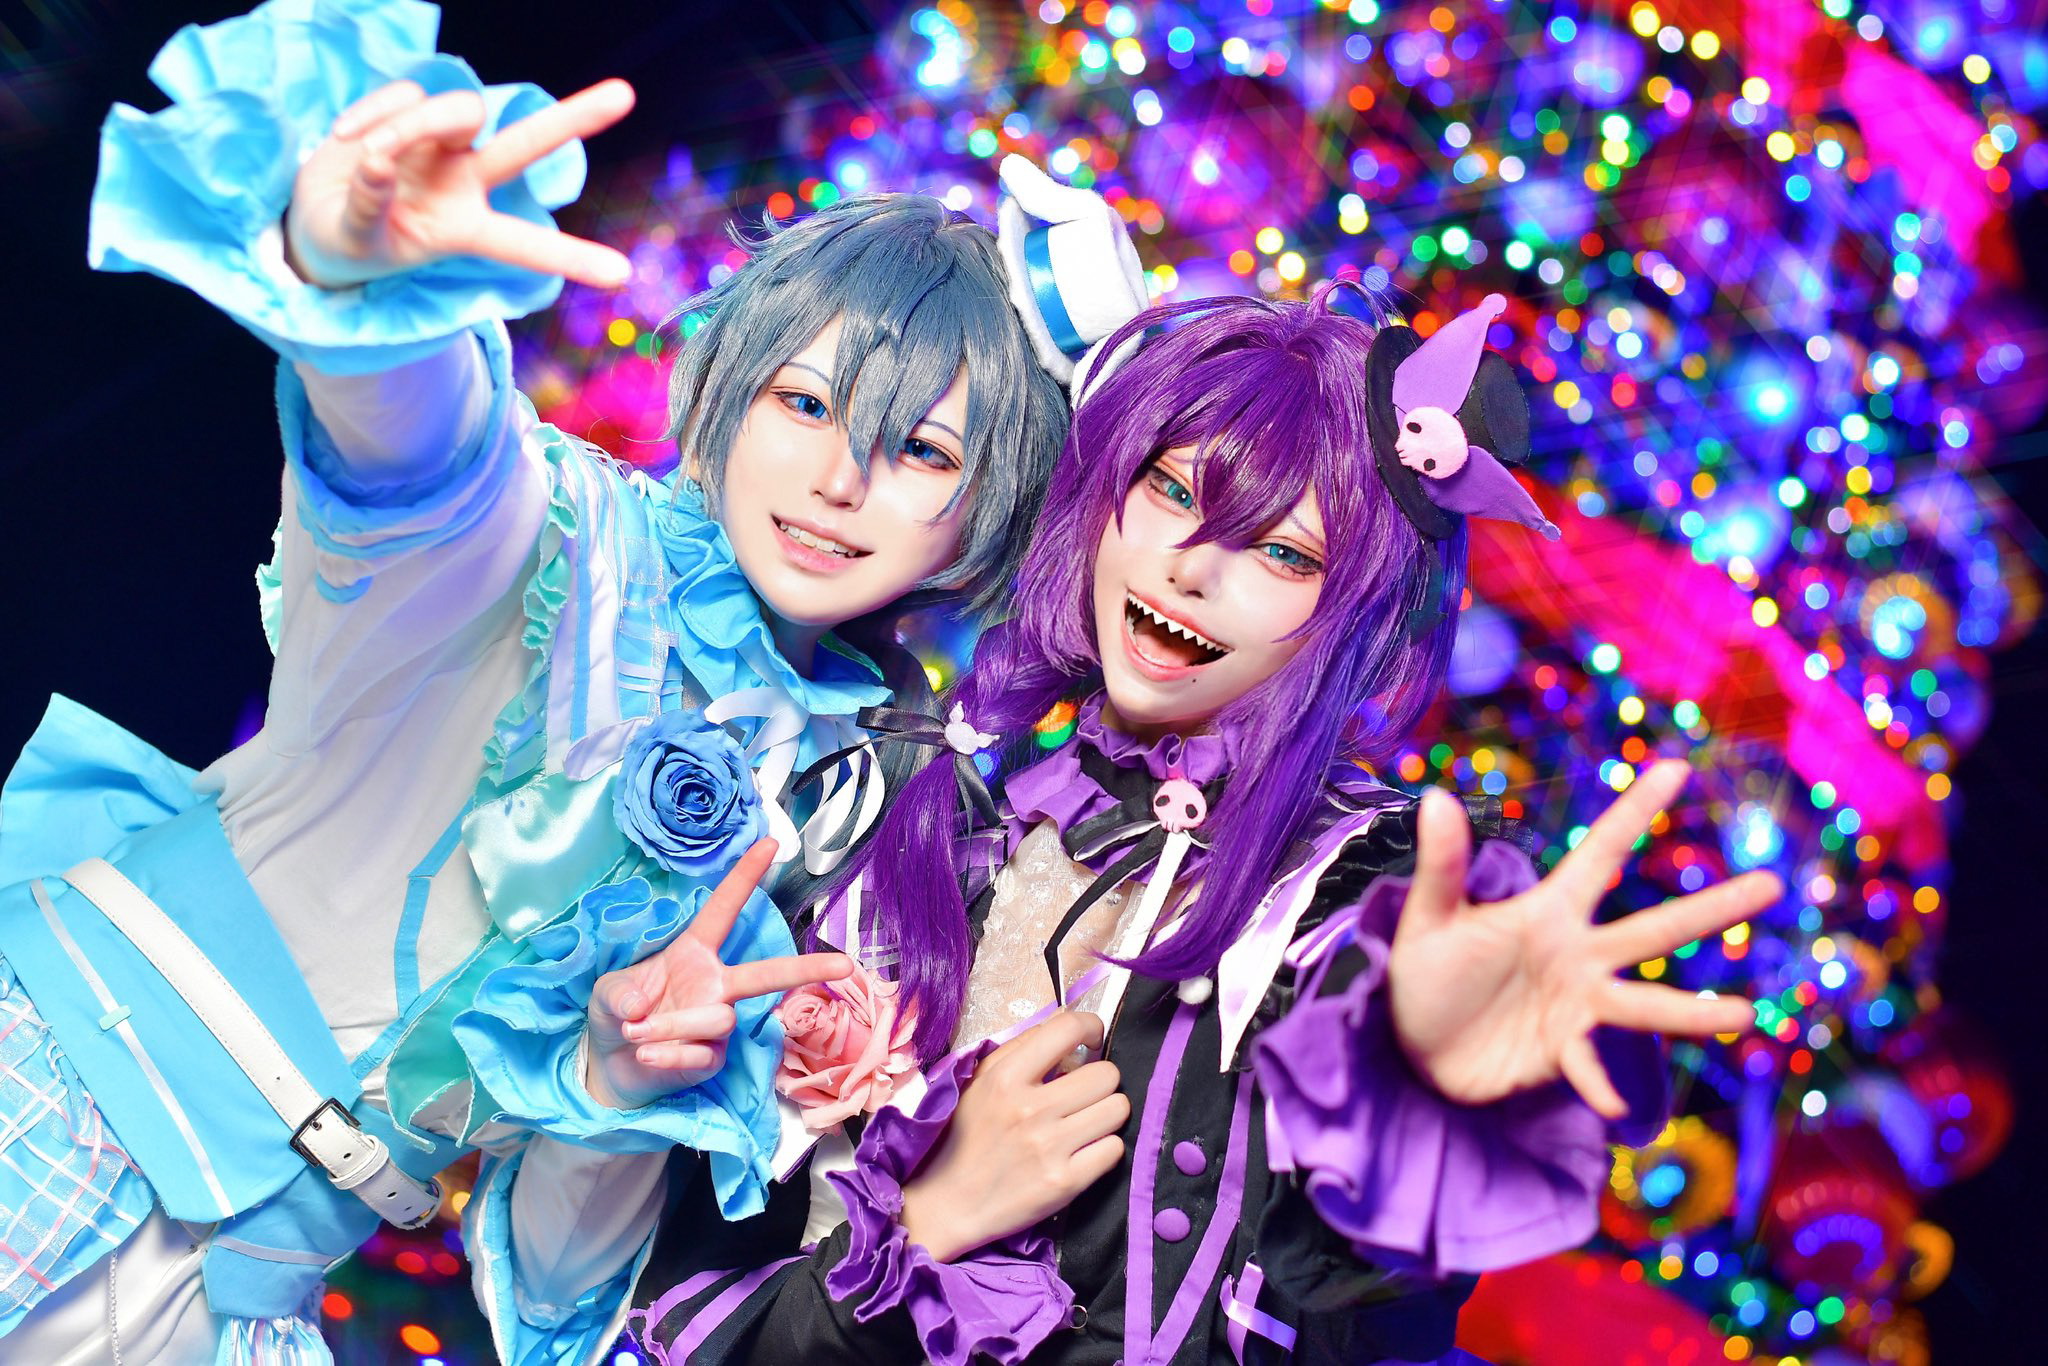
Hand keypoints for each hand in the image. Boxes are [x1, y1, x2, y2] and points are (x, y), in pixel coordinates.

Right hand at [284, 77, 635, 289]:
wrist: (315, 218)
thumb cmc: (349, 242)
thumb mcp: (356, 241)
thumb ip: (368, 208)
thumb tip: (378, 163)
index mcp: (465, 230)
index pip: (523, 244)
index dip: (570, 257)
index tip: (623, 276)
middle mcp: (467, 181)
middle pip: (525, 144)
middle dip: (572, 119)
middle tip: (626, 94)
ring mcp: (442, 143)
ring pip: (457, 109)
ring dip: (409, 125)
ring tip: (362, 152)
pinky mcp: (412, 111)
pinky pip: (404, 95)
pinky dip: (371, 113)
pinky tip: (344, 138)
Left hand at [583, 838, 853, 1109]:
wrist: (612, 1068)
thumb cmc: (616, 1015)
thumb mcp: (607, 993)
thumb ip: (620, 994)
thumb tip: (640, 1008)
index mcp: (693, 952)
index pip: (723, 909)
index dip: (745, 876)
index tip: (771, 843)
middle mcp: (715, 984)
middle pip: (768, 973)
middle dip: (808, 968)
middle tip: (845, 966)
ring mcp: (718, 1021)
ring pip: (719, 1019)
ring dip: (671, 1027)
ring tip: (637, 1035)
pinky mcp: (714, 1058)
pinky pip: (701, 1053)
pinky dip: (666, 1055)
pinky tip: (647, 1056)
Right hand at [898, 1012, 1127, 1263]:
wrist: (946, 1203)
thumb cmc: (963, 1138)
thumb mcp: (980, 1082)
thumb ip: (1021, 1049)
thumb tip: (1067, 1025)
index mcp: (1006, 1077)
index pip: (1068, 1029)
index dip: (1091, 1027)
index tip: (1091, 1041)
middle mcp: (1030, 1109)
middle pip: (1107, 1074)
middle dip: (1100, 1082)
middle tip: (1082, 1095)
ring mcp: (1050, 1147)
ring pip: (1118, 1109)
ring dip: (1106, 1114)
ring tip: (1084, 1123)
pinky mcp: (1065, 1183)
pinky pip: (1115, 1149)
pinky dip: (1103, 1149)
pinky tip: (1082, 1151)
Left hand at [1388, 760, 1774, 1118]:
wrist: (1413, 1043)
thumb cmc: (1426, 972)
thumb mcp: (1429, 918)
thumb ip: (1442, 865)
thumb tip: (1437, 796)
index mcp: (1549, 911)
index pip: (1600, 853)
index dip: (1635, 811)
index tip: (1676, 767)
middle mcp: (1577, 955)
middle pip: (1654, 929)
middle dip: (1713, 908)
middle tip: (1772, 884)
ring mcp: (1576, 1004)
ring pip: (1644, 1004)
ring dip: (1692, 1013)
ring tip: (1744, 1015)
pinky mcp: (1559, 1052)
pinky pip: (1586, 1067)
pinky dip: (1598, 1084)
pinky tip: (1610, 1105)